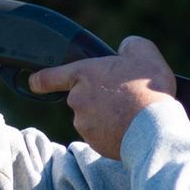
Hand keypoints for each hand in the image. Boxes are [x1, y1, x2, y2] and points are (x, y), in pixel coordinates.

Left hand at [29, 36, 176, 159]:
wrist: (155, 129)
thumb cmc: (148, 89)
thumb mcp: (144, 53)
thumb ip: (128, 46)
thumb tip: (123, 51)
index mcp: (83, 74)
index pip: (48, 77)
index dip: (39, 80)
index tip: (34, 82)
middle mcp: (77, 100)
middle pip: (82, 97)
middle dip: (98, 97)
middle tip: (124, 96)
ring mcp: (84, 124)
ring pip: (92, 118)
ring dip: (106, 116)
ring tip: (132, 113)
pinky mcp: (94, 143)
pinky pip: (101, 135)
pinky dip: (112, 133)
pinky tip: (131, 128)